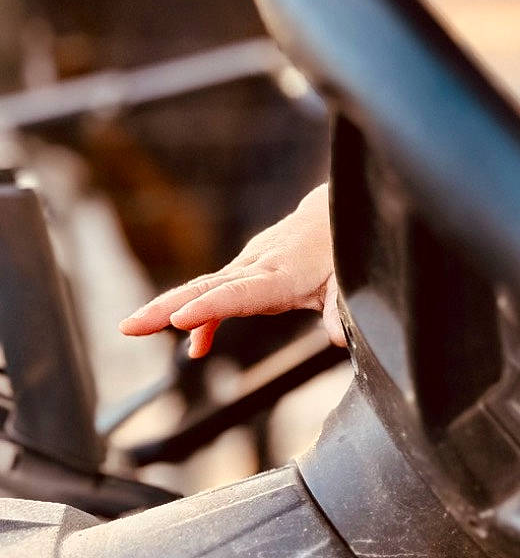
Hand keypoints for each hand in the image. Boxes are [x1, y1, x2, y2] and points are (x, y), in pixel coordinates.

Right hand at [118, 185, 341, 358]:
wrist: (337, 211)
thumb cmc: (345, 249)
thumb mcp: (350, 282)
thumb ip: (341, 309)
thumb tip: (335, 336)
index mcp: (283, 274)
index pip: (241, 293)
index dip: (210, 308)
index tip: (179, 320)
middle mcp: (259, 266)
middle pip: (207, 288)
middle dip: (166, 307)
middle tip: (130, 326)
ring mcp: (250, 264)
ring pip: (203, 287)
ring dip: (165, 308)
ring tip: (131, 327)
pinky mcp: (247, 268)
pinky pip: (216, 292)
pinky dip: (201, 317)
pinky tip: (197, 346)